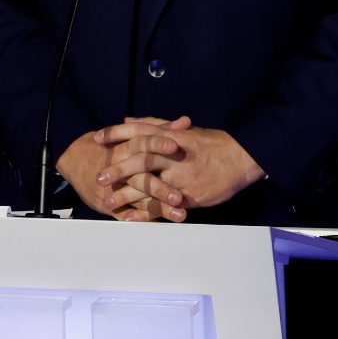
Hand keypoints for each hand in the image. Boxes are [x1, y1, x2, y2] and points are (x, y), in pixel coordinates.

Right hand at [55, 126, 174, 220]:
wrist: (77, 159)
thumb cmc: (112, 145)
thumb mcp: (132, 134)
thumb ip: (161, 129)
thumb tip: (186, 122)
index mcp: (125, 148)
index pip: (142, 144)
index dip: (157, 144)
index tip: (175, 147)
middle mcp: (120, 170)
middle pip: (141, 179)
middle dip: (161, 188)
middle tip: (180, 197)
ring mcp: (116, 189)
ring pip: (138, 200)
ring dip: (158, 208)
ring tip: (179, 215)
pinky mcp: (112, 204)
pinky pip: (128, 214)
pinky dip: (143, 220)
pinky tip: (161, 225)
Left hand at [93, 115, 265, 220]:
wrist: (240, 159)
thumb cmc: (210, 144)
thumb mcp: (183, 130)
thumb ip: (154, 125)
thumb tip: (128, 120)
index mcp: (171, 136)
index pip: (138, 131)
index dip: (116, 134)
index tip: (97, 138)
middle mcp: (174, 155)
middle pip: (140, 160)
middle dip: (118, 169)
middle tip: (99, 177)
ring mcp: (181, 176)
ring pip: (148, 185)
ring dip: (126, 195)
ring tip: (108, 203)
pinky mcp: (188, 196)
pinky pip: (163, 206)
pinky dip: (145, 213)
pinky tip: (130, 218)